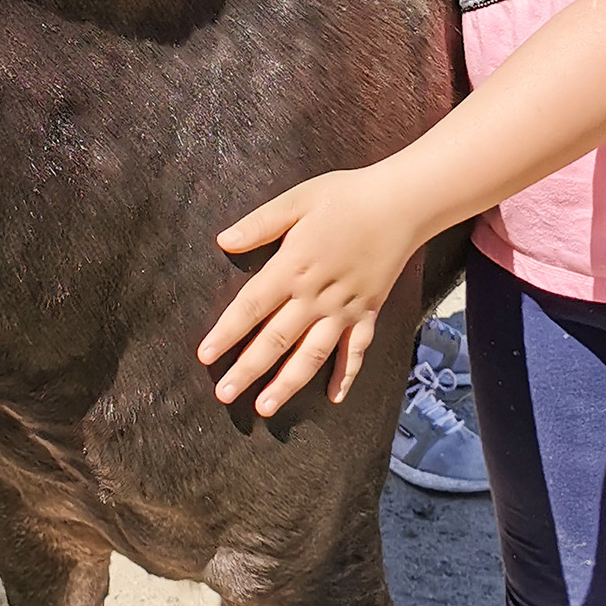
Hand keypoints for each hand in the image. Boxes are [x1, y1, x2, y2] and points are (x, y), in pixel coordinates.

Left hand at [196, 165, 425, 416]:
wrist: (401, 204)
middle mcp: (316, 295)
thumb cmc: (344, 197)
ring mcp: (344, 309)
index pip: (251, 307)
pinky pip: (356, 351)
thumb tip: (222, 241)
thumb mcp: (296, 200)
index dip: (226, 333)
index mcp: (292, 267)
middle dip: (247, 370)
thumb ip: (259, 224)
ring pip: (311, 355)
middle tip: (223, 394)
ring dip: (287, 383)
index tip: (204, 356)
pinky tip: (333, 398)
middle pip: (276, 340)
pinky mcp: (368, 313)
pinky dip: (346, 376)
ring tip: (264, 408)